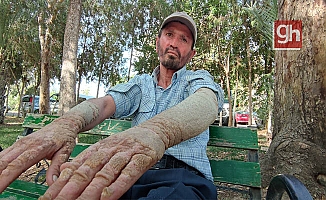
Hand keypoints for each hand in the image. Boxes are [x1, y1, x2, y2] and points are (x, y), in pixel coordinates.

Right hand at [0, 123, 76, 191]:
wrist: (64, 124)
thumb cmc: (65, 138)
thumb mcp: (66, 152)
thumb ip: (57, 166)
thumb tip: (52, 182)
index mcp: (38, 147)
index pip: (18, 164)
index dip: (6, 177)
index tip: (0, 189)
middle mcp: (26, 144)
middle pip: (5, 162)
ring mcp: (20, 143)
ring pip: (1, 158)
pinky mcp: (18, 144)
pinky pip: (3, 154)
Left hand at [40, 127, 164, 199]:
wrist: (154, 130)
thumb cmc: (129, 143)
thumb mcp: (106, 147)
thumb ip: (86, 159)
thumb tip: (64, 170)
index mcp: (98, 149)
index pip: (76, 167)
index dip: (61, 184)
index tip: (47, 198)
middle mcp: (109, 150)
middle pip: (87, 171)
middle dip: (70, 189)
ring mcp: (126, 153)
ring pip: (106, 173)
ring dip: (91, 191)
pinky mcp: (143, 158)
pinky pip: (129, 173)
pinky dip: (118, 186)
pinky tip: (108, 197)